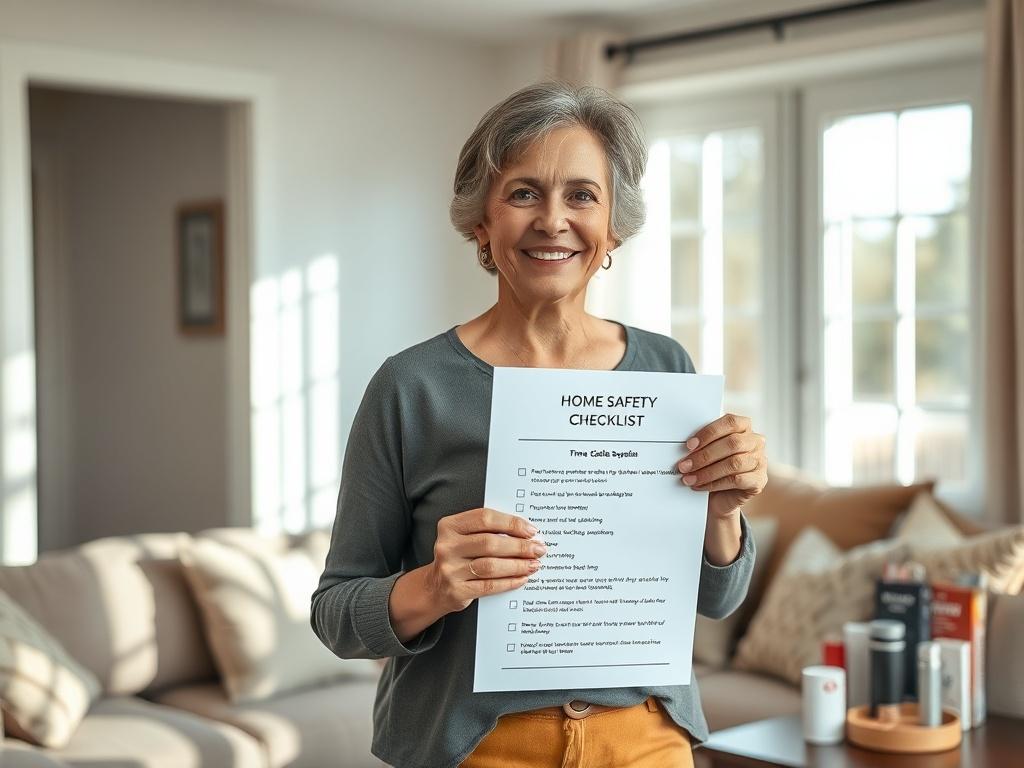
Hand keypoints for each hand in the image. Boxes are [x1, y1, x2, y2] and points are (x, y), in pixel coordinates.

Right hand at [427, 507, 545, 613]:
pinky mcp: (456, 591)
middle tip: (537, 549)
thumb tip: (525, 533)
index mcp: (450, 526)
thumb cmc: (458, 557)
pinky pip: (489, 586)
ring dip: (517, 565)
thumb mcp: (464, 537)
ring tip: (533, 564)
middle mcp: (447, 546)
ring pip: (491, 566)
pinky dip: (509, 582)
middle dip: (519, 546)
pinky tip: (521, 578)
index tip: (530, 530)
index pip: (485, 518)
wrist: (436, 586)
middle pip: (490, 543)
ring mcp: (450, 570)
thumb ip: (488, 531)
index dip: (511, 523)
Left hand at [676, 413, 766, 519]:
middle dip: (704, 455)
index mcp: (744, 427)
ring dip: (707, 472)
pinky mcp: (759, 480)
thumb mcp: (709, 450)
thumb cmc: (714, 467)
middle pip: (732, 443)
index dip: (709, 433)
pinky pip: (737, 480)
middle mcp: (756, 442)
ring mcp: (760, 461)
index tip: (689, 445)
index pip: (730, 423)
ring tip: (689, 478)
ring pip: (734, 463)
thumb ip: (704, 442)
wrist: (721, 496)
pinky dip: (715, 483)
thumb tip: (686, 444)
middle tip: (684, 465)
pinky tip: (700, 486)